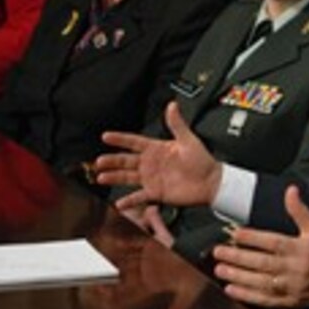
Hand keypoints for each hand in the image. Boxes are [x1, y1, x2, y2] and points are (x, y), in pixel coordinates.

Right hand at [95, 101, 221, 206]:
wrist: (210, 182)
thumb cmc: (202, 160)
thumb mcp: (188, 140)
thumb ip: (177, 124)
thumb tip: (172, 105)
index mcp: (157, 148)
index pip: (134, 142)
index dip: (120, 139)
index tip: (106, 136)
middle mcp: (150, 163)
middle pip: (126, 160)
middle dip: (111, 160)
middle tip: (98, 161)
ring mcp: (151, 178)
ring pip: (127, 177)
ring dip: (114, 177)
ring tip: (101, 177)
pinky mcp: (155, 192)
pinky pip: (139, 196)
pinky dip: (129, 200)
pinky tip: (119, 204)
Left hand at [212, 185, 308, 308]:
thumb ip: (300, 210)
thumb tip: (291, 189)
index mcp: (301, 249)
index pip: (273, 242)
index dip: (253, 238)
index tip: (235, 233)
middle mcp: (294, 268)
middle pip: (262, 263)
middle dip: (238, 258)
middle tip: (218, 252)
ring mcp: (290, 287)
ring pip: (259, 282)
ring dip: (237, 276)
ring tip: (219, 270)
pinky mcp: (288, 301)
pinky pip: (264, 299)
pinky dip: (246, 295)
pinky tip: (231, 289)